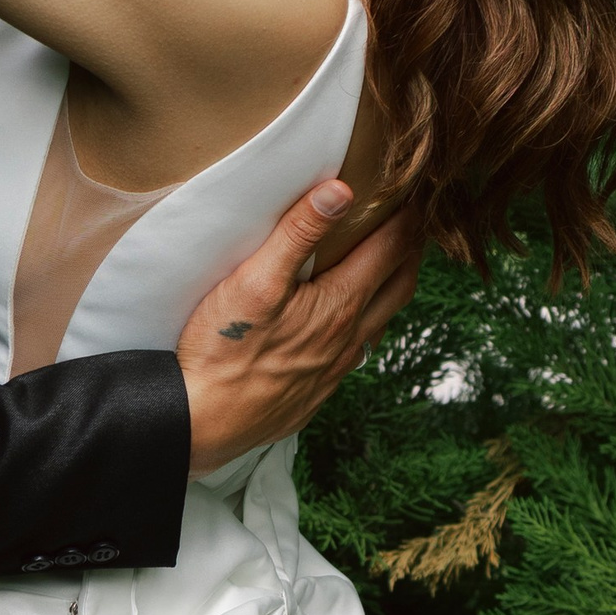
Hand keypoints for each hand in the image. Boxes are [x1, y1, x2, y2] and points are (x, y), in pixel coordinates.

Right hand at [175, 187, 424, 474]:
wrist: (203, 424)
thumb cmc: (222, 352)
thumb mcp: (255, 282)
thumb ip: (297, 234)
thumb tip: (340, 191)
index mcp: (340, 305)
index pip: (391, 250)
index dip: (406, 218)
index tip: (412, 192)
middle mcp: (349, 339)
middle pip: (400, 285)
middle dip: (411, 249)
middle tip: (410, 222)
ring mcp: (336, 369)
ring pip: (382, 320)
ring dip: (392, 287)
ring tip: (386, 263)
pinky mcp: (317, 392)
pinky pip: (358, 350)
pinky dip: (367, 322)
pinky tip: (347, 320)